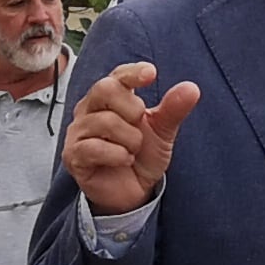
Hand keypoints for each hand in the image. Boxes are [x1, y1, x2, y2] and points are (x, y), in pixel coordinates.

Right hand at [64, 59, 200, 215]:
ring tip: (133, 151)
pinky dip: (118, 155)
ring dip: (130, 140)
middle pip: (105, 89)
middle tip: (139, 129)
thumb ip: (173, 110)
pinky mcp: (74, 155)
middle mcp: (90, 109)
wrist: (132, 191)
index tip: (151, 74)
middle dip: (133, 109)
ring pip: (105, 121)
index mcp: (111, 97)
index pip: (118, 75)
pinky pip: (95, 147)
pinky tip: (123, 161)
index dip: (133, 72)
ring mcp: (78, 131)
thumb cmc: (142, 155)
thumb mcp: (162, 132)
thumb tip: (191, 88)